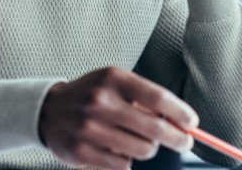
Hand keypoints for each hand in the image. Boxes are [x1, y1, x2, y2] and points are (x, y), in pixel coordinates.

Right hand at [38, 67, 198, 168]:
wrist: (49, 110)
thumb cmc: (93, 95)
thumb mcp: (116, 83)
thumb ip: (145, 98)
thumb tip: (181, 121)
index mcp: (113, 79)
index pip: (157, 98)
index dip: (180, 113)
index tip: (192, 123)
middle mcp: (100, 102)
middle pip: (154, 128)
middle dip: (176, 138)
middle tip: (183, 142)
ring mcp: (89, 129)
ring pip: (142, 150)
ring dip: (148, 149)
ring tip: (140, 141)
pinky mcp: (81, 152)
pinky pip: (123, 165)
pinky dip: (127, 160)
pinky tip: (118, 149)